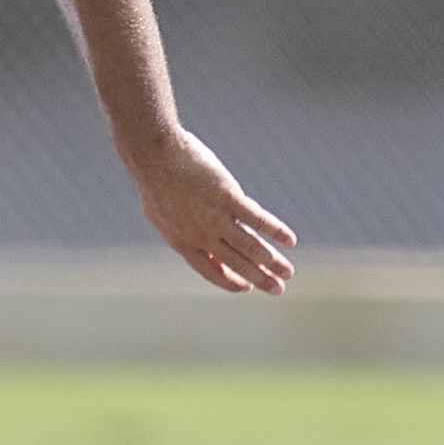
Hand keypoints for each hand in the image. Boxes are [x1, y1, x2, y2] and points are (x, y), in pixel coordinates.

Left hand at [127, 128, 296, 293]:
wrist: (153, 155)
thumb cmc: (154, 179)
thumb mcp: (161, 215)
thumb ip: (180, 231)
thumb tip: (197, 243)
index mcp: (182, 241)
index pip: (210, 270)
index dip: (230, 281)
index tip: (247, 287)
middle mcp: (201, 235)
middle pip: (236, 263)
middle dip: (259, 278)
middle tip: (278, 290)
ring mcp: (215, 217)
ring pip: (250, 247)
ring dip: (272, 261)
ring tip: (289, 273)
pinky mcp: (228, 197)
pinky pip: (257, 219)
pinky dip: (275, 230)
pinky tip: (290, 240)